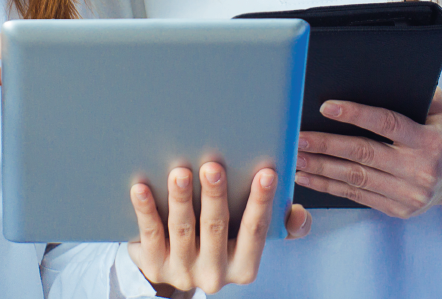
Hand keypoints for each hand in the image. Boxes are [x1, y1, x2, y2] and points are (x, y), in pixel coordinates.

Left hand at [128, 163, 310, 294]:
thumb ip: (281, 223)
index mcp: (243, 266)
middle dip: (215, 196)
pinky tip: (142, 188)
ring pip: (182, 230)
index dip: (262, 201)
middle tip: (213, 167)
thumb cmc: (224, 239)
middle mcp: (213, 274)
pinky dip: (146, 209)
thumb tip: (299, 214)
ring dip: (181, 199)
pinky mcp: (154, 264)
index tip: (267, 172)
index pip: (256, 230)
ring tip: (180, 173)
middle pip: (216, 229)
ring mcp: (182, 270)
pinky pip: (150, 234)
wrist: (178, 267)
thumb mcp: (252, 237)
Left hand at [295, 90, 441, 217]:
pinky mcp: (398, 210)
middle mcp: (420, 170)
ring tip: (296, 156)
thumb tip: (378, 72)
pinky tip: (309, 176)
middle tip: (299, 136)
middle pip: (364, 154)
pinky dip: (330, 186)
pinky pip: (357, 196)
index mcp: (430, 141)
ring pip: (356, 178)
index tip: (326, 107)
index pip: (386, 124)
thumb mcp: (439, 108)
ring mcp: (409, 195)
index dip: (355, 114)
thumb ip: (414, 91)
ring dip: (321, 167)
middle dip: (327, 145)